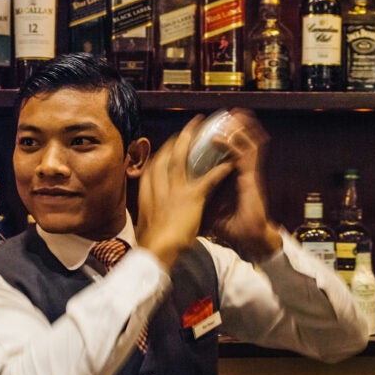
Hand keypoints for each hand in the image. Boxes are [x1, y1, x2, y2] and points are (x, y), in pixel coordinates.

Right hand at [136, 115, 233, 268]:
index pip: (154, 165)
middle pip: (167, 154)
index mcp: (147, 192)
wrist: (155, 251)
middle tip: (191, 124)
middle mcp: (158, 186)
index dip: (164, 151)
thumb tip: (149, 210)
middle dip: (179, 137)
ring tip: (206, 130)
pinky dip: (219, 169)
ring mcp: (173, 189)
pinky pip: (208, 178)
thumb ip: (149, 210)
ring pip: (183, 158)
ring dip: (194, 141)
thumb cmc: (150, 242)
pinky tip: (229, 162)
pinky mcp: (190, 197)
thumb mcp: (145, 221)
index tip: (172, 143)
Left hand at [208, 110, 282, 260]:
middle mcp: (243, 173)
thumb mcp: (213, 211)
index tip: (217, 127)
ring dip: (239, 129)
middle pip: (241, 144)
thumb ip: (203, 200)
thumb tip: (184, 200)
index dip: (227, 140)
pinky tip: (220, 137)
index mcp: (234, 179)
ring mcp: (249, 175)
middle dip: (237, 127)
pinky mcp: (251, 180)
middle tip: (230, 112)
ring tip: (233, 115)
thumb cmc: (234, 228)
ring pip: (246, 145)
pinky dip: (232, 145)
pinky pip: (244, 157)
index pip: (230, 154)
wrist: (251, 240)